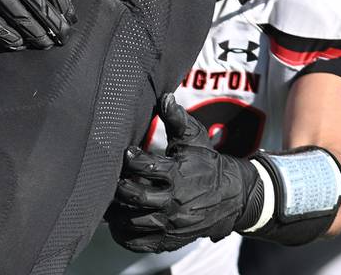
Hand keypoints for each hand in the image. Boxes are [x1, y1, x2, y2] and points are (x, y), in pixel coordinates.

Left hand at [107, 95, 259, 252]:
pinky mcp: (171, 239)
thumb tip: (165, 96)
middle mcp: (174, 202)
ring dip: (116, 212)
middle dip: (118, 187)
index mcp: (178, 174)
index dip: (130, 158)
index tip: (126, 153)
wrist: (232, 197)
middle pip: (136, 197)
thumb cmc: (206, 163)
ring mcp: (172, 224)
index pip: (145, 166)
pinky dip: (125, 236)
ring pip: (134, 222)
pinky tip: (116, 224)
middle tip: (110, 179)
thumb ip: (177, 119)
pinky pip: (142, 243)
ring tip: (107, 200)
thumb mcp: (195, 139)